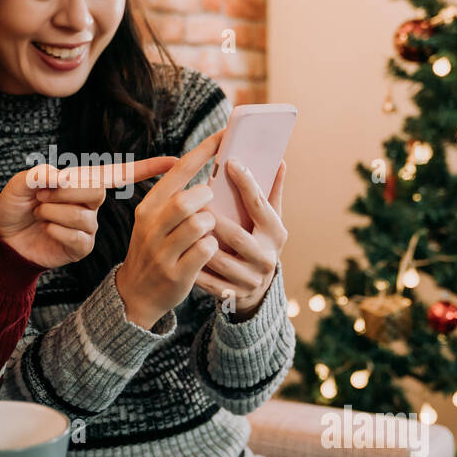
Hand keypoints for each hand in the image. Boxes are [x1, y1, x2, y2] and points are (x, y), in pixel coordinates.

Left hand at [0, 154, 178, 268]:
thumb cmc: (15, 206)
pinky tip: (47, 230)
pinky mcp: (82, 247)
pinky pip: (77, 237)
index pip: (121, 173)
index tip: (176, 161)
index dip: (148, 167)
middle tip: (41, 196)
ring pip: (83, 216)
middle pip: (96, 191)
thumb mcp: (20, 184)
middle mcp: (92, 203)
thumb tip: (61, 177)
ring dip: (53, 212)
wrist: (4, 239)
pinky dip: (55, 230)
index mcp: (84, 181)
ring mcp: (89, 226)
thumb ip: (39, 175)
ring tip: (40, 213)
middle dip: (64, 192)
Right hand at [114, 129, 224, 328]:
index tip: (226, 134)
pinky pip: (206, 250)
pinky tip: (207, 250)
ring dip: (212, 224)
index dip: (205, 150)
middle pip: (188, 199)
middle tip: (212, 202)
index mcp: (148, 206)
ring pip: (200, 224)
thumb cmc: (155, 249)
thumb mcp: (154, 220)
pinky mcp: (176, 273)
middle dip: (208, 197)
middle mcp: (151, 226)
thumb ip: (174, 197)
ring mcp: (162, 251)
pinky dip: (213, 247)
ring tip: (208, 230)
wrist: (136, 293)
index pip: (179, 170)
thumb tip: (205, 166)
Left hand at [196, 159, 286, 319]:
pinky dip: (192, 266)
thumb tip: (279, 161)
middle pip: (237, 236)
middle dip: (214, 219)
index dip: (246, 183)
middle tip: (194, 200)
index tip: (230, 161)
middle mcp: (266, 258)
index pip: (260, 205)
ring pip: (219, 260)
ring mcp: (249, 279)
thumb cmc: (259, 243)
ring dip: (198, 243)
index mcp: (276, 234)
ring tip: (181, 225)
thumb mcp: (270, 221)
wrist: (257, 290)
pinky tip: (177, 252)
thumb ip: (272, 193)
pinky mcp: (231, 294)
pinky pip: (207, 280)